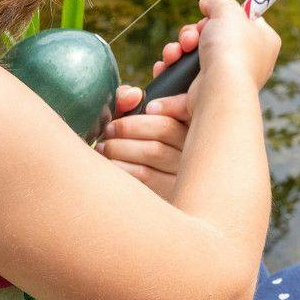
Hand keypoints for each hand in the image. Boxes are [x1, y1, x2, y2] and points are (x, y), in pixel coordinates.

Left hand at [98, 86, 191, 200]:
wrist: (137, 205)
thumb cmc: (135, 150)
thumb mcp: (137, 124)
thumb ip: (131, 103)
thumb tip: (131, 94)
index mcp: (190, 128)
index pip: (177, 110)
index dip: (149, 110)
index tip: (127, 115)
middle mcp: (194, 150)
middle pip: (163, 129)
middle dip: (127, 126)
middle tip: (108, 129)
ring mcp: (185, 173)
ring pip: (152, 151)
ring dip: (120, 147)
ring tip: (104, 148)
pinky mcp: (172, 193)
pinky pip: (143, 176)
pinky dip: (121, 168)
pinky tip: (110, 167)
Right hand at [179, 0, 281, 92]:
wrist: (219, 89)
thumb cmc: (231, 49)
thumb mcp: (228, 10)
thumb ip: (218, 1)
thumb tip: (207, 4)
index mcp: (263, 41)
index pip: (243, 21)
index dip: (224, 16)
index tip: (213, 16)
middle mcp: (248, 61)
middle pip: (212, 36)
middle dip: (192, 33)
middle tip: (191, 39)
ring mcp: (225, 79)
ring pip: (194, 54)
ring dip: (178, 48)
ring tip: (176, 53)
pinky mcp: (205, 93)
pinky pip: (183, 75)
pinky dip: (171, 68)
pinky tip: (166, 65)